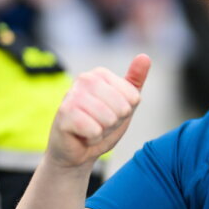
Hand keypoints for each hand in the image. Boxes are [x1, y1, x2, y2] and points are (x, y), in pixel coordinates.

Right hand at [48, 54, 149, 169]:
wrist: (77, 151)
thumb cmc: (100, 125)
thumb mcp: (124, 103)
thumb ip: (135, 82)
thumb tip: (144, 57)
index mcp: (100, 74)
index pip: (133, 97)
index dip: (126, 112)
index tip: (111, 113)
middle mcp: (85, 79)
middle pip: (122, 107)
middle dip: (115, 122)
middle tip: (100, 123)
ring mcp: (72, 95)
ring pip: (109, 118)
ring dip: (104, 131)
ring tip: (91, 128)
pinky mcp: (64, 114)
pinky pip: (94, 130)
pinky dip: (93, 138)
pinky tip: (83, 136)